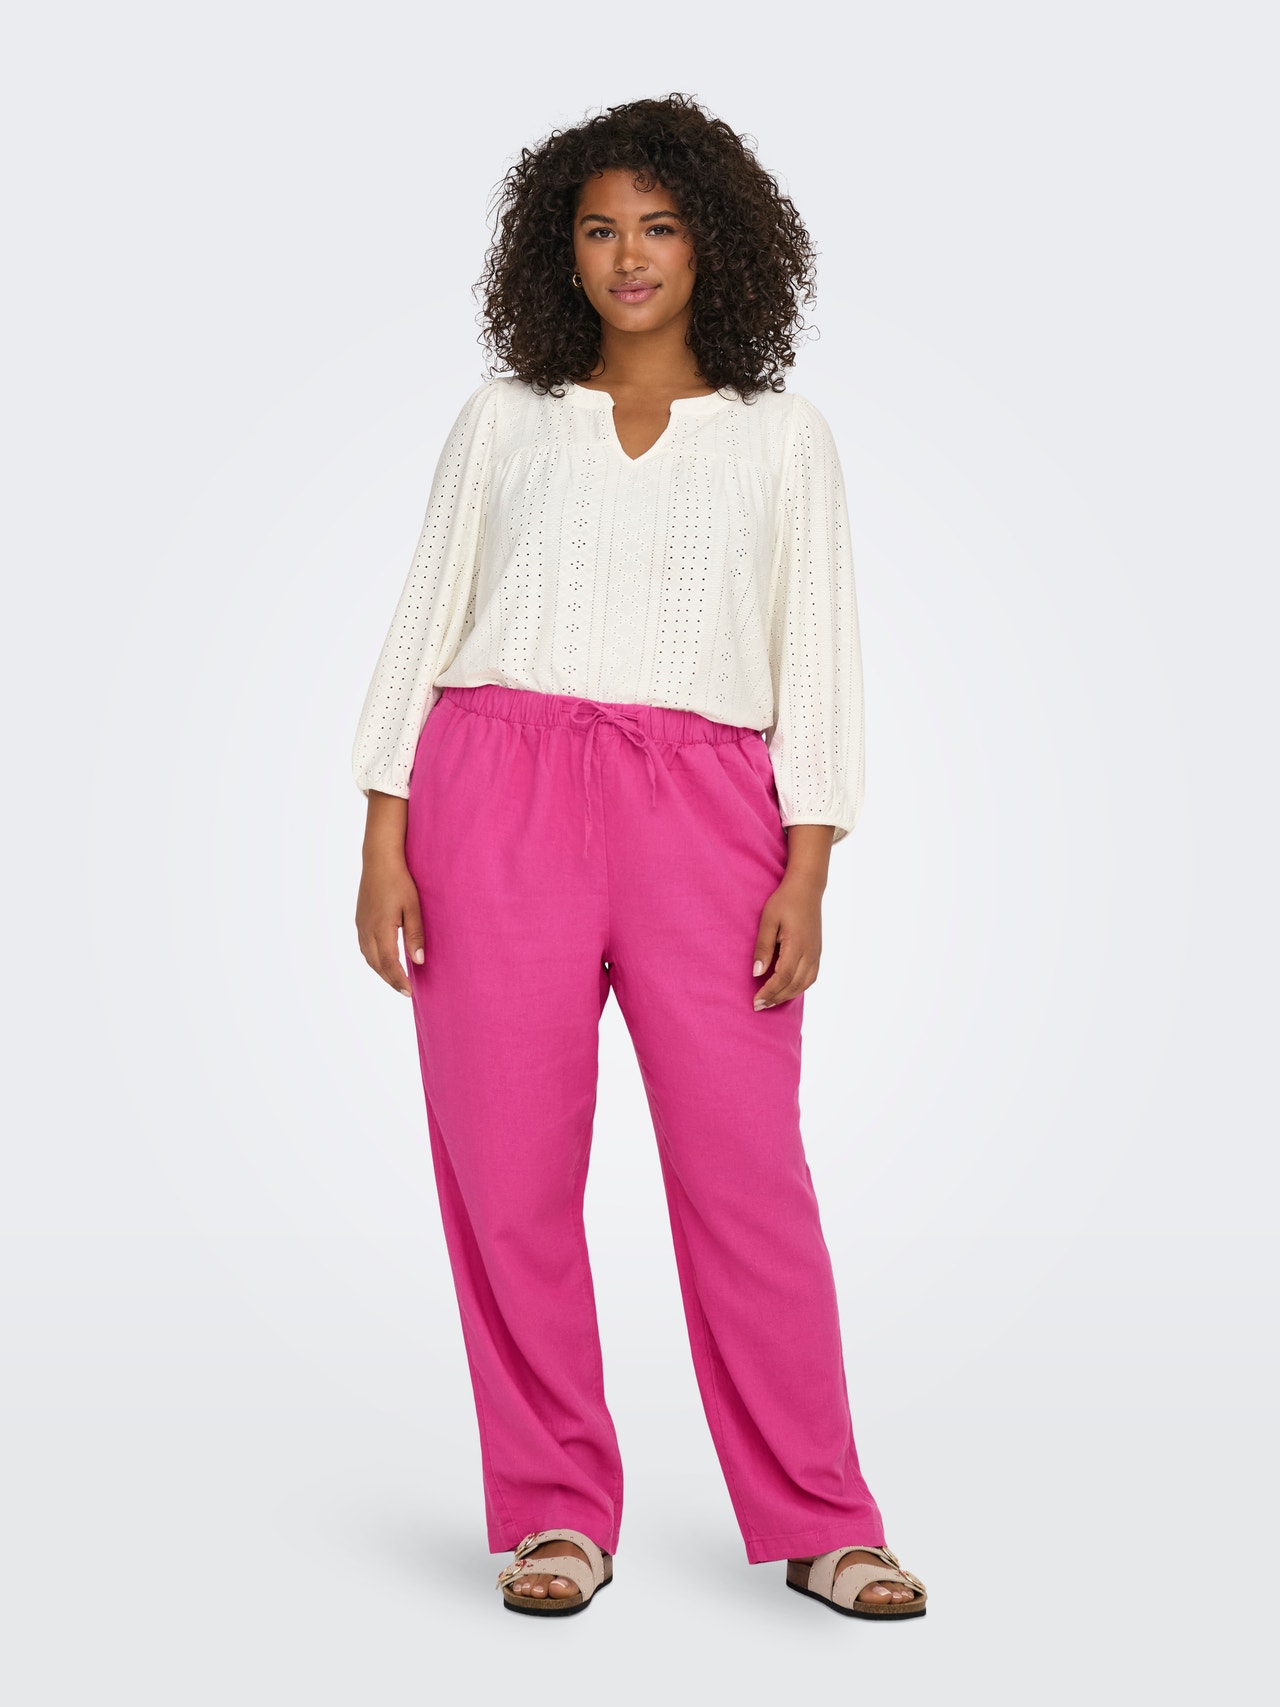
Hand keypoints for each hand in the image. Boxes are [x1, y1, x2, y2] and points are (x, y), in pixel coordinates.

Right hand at [356, 793, 423, 995]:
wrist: (379, 859)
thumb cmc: (399, 880)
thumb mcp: (413, 907)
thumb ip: (415, 934)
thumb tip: (419, 961)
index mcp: (380, 928)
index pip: (389, 963)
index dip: (398, 980)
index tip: (409, 993)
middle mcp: (366, 930)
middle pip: (377, 964)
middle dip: (390, 979)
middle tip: (405, 991)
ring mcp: (360, 925)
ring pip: (368, 957)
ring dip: (381, 971)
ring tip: (396, 979)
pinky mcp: (359, 919)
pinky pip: (364, 947)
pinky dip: (374, 959)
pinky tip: (383, 960)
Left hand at [751, 825, 831, 1008]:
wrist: (807, 888)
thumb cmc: (784, 902)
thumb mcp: (768, 921)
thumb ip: (763, 948)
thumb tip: (757, 973)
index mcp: (797, 945)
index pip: (783, 978)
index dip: (769, 992)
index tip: (755, 1002)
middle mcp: (810, 953)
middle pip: (794, 985)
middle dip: (776, 998)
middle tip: (759, 1006)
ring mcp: (816, 953)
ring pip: (804, 984)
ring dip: (787, 995)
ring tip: (770, 1001)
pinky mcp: (817, 952)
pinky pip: (811, 977)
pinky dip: (798, 988)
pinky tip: (786, 990)